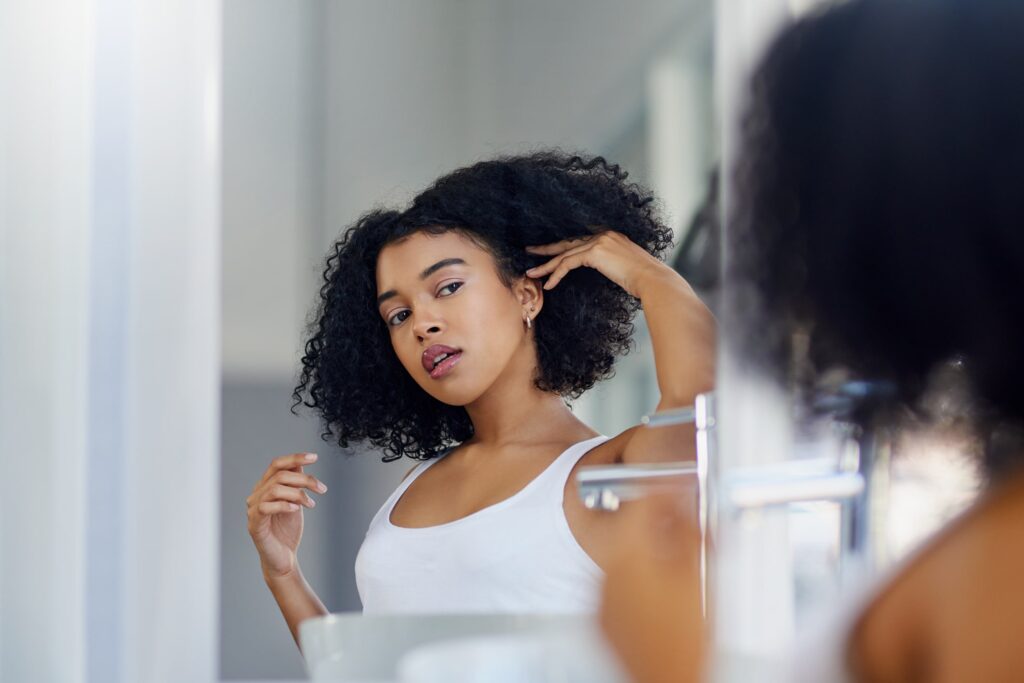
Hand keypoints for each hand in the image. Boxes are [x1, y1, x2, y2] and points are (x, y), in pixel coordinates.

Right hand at [246, 452, 327, 579]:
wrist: (284, 557)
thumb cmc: (288, 530)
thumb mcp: (296, 501)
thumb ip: (295, 484)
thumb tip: (300, 463)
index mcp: (265, 487)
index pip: (277, 465)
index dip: (295, 458)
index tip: (315, 457)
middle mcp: (256, 495)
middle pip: (280, 475)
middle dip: (305, 479)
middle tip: (322, 489)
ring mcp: (253, 509)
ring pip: (275, 489)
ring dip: (298, 493)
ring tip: (312, 504)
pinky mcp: (254, 524)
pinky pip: (266, 507)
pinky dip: (284, 505)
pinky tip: (297, 509)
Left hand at [524, 230, 676, 297]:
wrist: (652, 280)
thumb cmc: (643, 279)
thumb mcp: (623, 267)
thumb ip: (609, 263)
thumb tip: (602, 269)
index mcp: (610, 235)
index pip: (580, 240)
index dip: (563, 247)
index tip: (549, 252)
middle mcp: (603, 234)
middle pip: (568, 243)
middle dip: (547, 249)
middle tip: (530, 252)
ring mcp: (599, 241)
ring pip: (564, 254)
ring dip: (546, 265)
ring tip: (532, 273)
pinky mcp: (595, 252)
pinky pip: (568, 264)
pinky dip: (556, 275)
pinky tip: (549, 284)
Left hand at [599, 488, 705, 682]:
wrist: (671, 681)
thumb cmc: (688, 638)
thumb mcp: (698, 573)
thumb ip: (689, 529)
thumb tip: (685, 504)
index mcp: (629, 552)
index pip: (642, 498)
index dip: (664, 485)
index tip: (677, 483)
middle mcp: (606, 570)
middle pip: (631, 527)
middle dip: (659, 521)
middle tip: (685, 524)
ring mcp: (600, 598)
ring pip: (624, 556)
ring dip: (649, 551)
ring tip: (679, 563)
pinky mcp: (603, 621)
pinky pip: (618, 587)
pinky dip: (639, 581)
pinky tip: (663, 593)